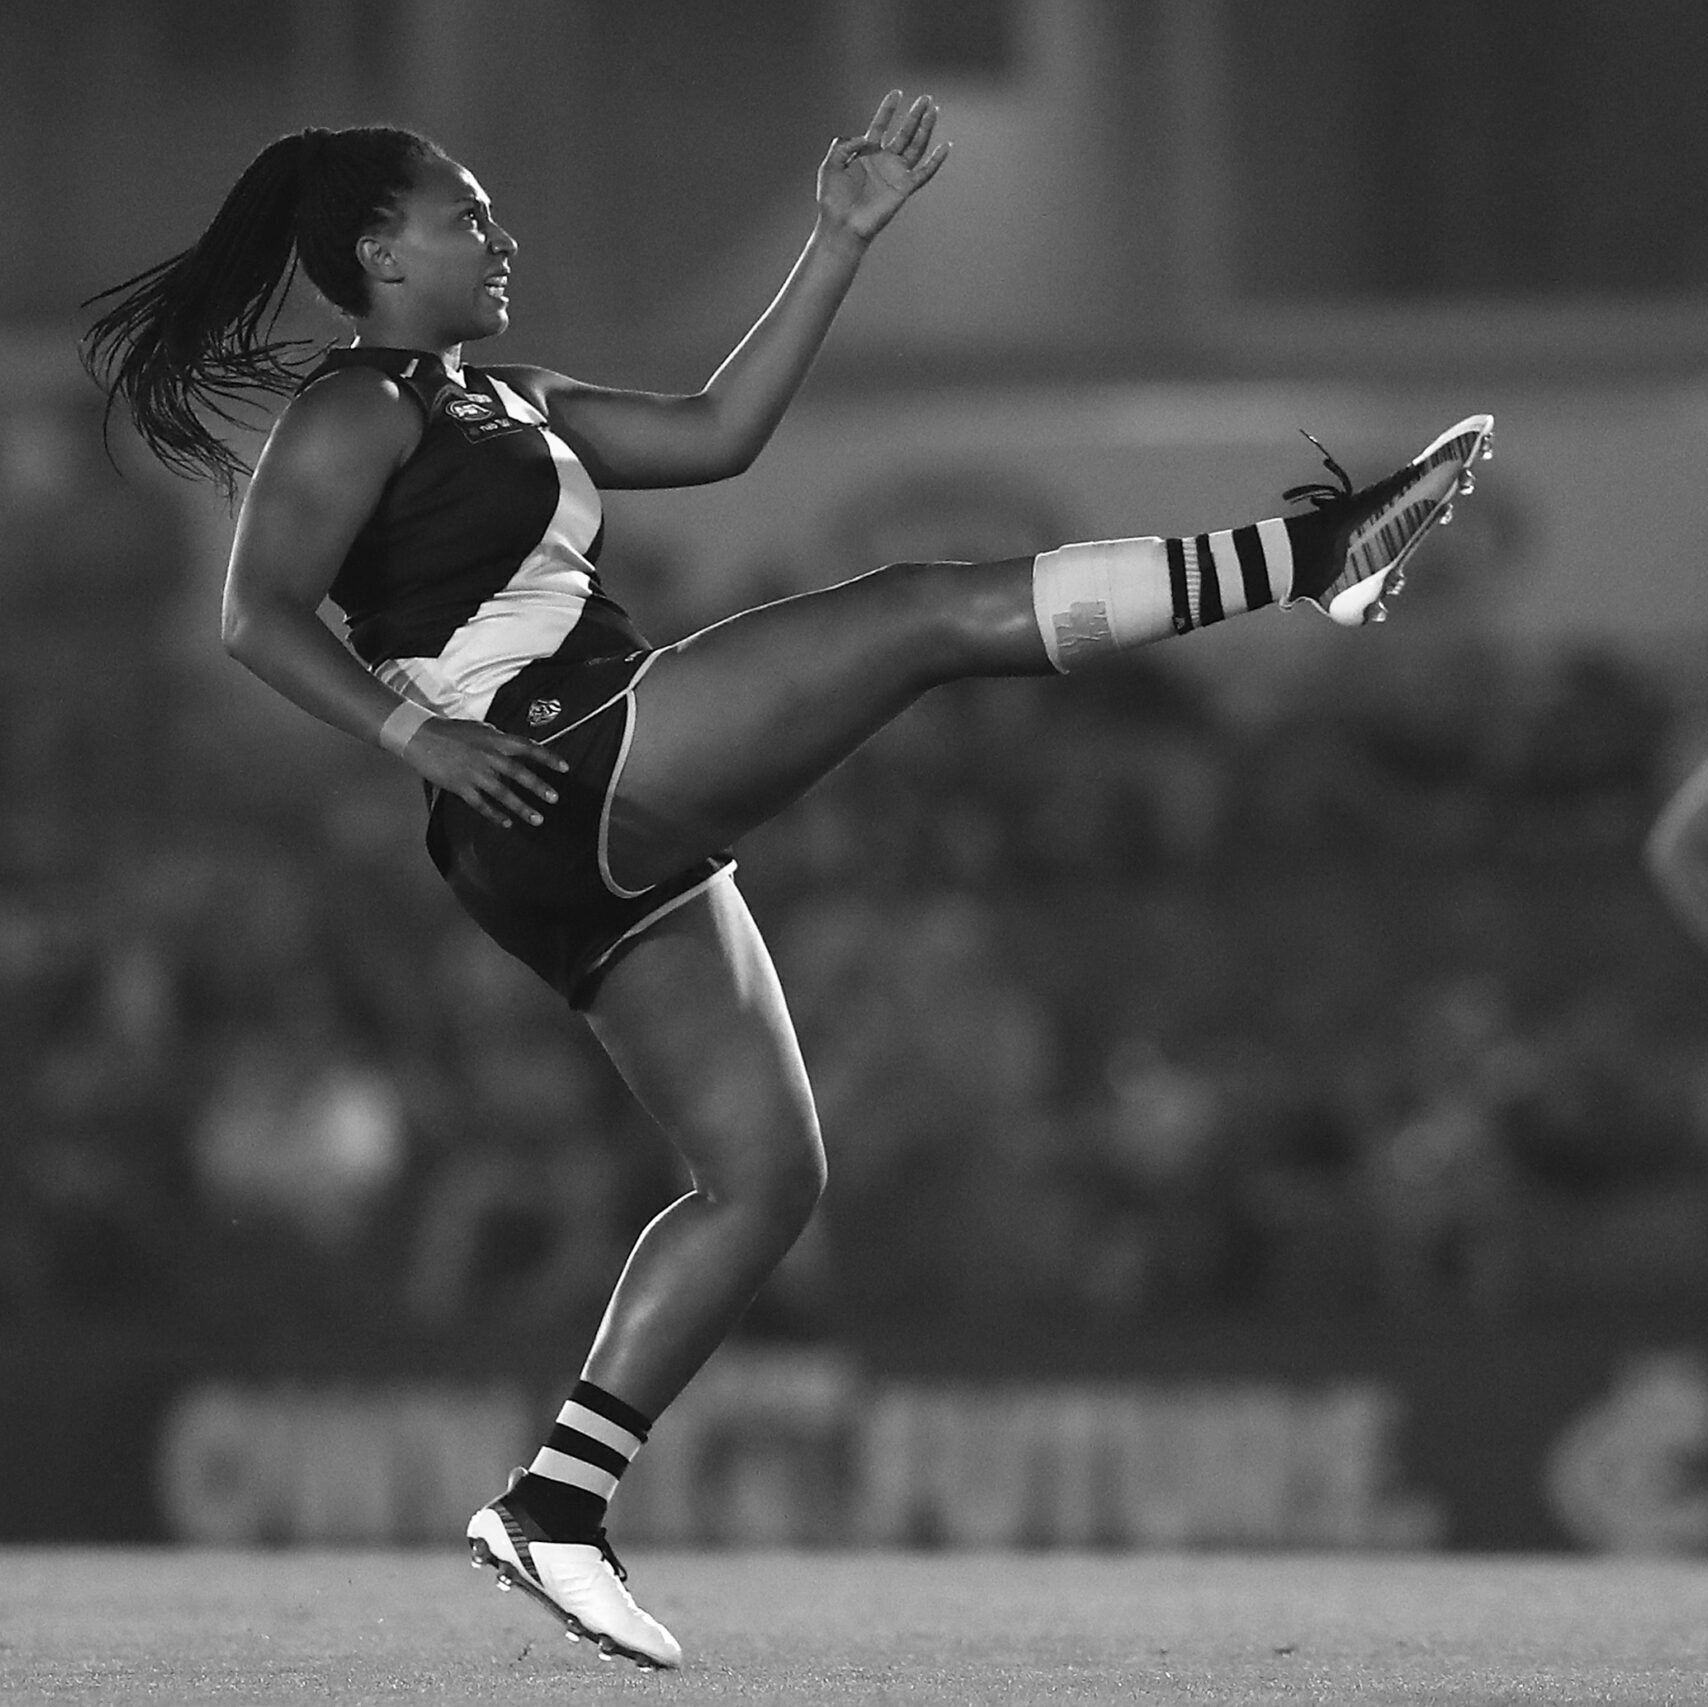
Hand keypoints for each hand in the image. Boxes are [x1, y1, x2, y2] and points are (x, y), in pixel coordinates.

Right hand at [399, 716, 568, 828]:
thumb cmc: (452, 732)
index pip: (528, 747)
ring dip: (521, 807)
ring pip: (502, 793)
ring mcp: (474, 772)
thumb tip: (519, 748)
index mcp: (495, 740)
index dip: (548, 757)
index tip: (565, 768)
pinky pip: (481, 804)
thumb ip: (500, 740)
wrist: (420, 736)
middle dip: (538, 786)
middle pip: (518, 772)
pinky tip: (506, 823)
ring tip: (537, 819)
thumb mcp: (481, 730)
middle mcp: (488, 756)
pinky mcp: (460, 786)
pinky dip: (494, 815)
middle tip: (554, 798)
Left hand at [817, 91, 949, 243]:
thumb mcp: (830, 165)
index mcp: (867, 155)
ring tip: (933, 110)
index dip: (888, 110)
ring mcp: (895, 174)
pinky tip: (945, 147)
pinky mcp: (903, 189)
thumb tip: (865, 138)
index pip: (881, 126)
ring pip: (916, 147)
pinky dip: (936, 161)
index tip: (897, 93)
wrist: (842, 225)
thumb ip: (843, 146)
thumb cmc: (833, 200)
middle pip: (904, 133)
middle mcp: (884, 162)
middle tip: (926, 98)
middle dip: (915, 115)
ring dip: (925, 129)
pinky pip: (924, 173)